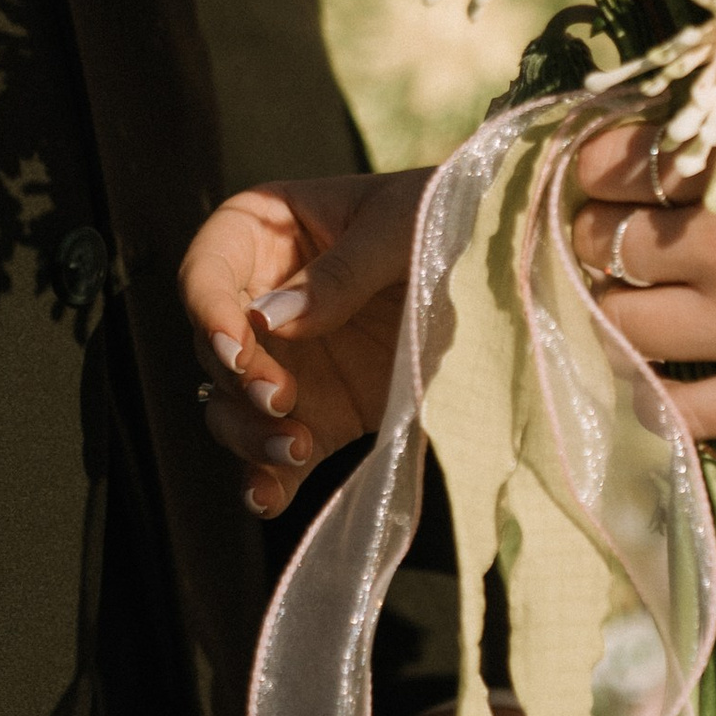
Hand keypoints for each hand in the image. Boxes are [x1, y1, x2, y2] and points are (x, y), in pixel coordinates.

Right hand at [181, 167, 428, 519]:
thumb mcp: (401, 226)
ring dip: (249, 435)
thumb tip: (271, 322)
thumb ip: (341, 272)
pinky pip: (276, 454)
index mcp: (266, 230)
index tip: (238, 349)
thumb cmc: (448, 215)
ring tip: (295, 448)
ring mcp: (289, 362)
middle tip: (281, 400)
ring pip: (230, 407)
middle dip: (238, 381)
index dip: (210, 310)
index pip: (207, 271)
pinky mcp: (319, 414)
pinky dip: (266, 479)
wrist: (508, 270)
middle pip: (213, 348)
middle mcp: (262, 299)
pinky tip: (268, 499)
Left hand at [565, 119, 715, 433]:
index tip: (596, 174)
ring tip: (613, 313)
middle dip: (583, 242)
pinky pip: (679, 413)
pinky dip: (648, 404)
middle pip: (596, 243)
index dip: (589, 168)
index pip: (610, 157)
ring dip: (602, 319)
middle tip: (594, 244)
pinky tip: (643, 395)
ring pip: (617, 327)